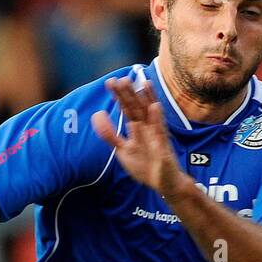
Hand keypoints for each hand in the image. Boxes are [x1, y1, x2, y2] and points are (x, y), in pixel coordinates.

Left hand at [91, 77, 188, 199]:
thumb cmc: (145, 164)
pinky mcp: (163, 146)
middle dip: (129, 94)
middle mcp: (147, 127)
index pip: (127, 108)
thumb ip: (109, 134)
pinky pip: (160, 131)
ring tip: (142, 83)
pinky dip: (158, 119)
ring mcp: (156, 135)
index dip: (119, 96)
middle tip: (121, 79)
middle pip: (137, 107)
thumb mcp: (122, 149)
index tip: (110, 82)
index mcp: (137, 127)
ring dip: (146, 99)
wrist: (164, 183)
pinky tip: (155, 107)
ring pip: (150, 114)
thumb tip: (97, 115)